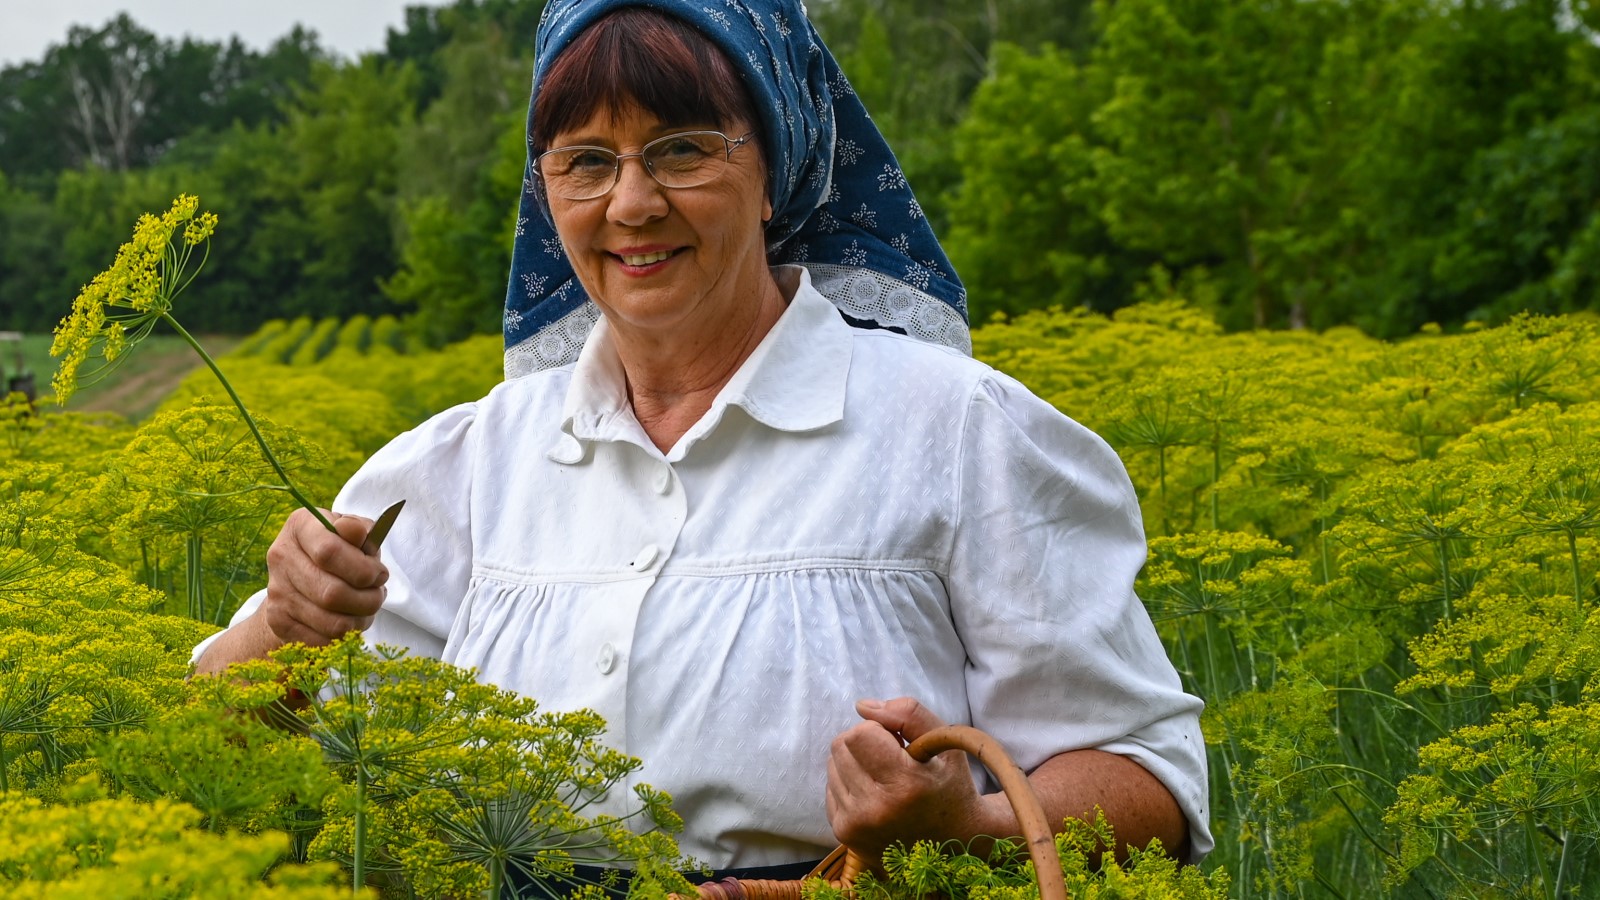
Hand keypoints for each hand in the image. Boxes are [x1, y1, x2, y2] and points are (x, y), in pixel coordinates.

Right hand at [260, 507, 387, 646]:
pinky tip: (351, 620)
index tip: (379, 574)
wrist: (303, 577)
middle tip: (379, 594)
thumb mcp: (354, 533)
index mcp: (300, 526)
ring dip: (361, 619)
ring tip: (368, 608)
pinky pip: (323, 640)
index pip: (330, 551)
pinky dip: (346, 635)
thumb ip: (360, 531)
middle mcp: (281, 557)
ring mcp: (277, 592)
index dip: (363, 569)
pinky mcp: (279, 621)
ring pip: (331, 622)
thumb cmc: (340, 550)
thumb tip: (356, 531)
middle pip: (332, 593)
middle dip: (368, 599)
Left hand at [825, 697, 997, 858]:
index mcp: (904, 785)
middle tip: (892, 760)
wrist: (952, 842)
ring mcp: (856, 825)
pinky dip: (850, 785)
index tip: (899, 744)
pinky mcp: (844, 833)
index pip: (860, 733)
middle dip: (864, 743)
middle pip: (841, 746)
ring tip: (886, 780)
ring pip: (833, 765)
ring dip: (855, 764)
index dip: (879, 730)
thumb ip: (908, 714)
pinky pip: (830, 788)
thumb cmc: (949, 785)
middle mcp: (875, 810)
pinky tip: (876, 796)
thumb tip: (862, 706)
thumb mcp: (943, 742)